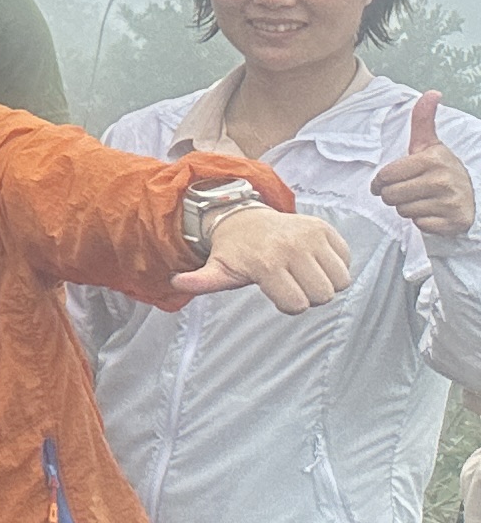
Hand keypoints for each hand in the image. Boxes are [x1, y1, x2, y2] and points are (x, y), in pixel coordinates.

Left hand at [177, 202, 352, 312]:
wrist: (244, 217)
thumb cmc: (234, 251)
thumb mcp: (217, 268)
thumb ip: (202, 281)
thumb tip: (175, 281)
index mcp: (266, 263)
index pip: (297, 305)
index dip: (289, 305)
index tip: (277, 293)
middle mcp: (291, 247)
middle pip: (322, 295)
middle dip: (309, 295)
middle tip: (292, 283)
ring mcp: (311, 236)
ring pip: (341, 280)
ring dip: (326, 281)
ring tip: (304, 272)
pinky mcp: (325, 228)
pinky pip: (346, 260)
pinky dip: (335, 264)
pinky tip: (314, 259)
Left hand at [375, 93, 472, 239]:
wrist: (467, 198)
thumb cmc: (438, 169)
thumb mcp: (428, 145)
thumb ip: (423, 120)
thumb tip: (432, 92)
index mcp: (432, 159)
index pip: (385, 176)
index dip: (382, 181)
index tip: (393, 180)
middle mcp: (443, 179)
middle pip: (391, 196)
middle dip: (394, 195)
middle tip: (410, 191)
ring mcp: (450, 201)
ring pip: (403, 211)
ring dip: (407, 208)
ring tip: (422, 199)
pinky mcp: (453, 221)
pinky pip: (419, 225)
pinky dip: (422, 221)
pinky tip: (432, 212)